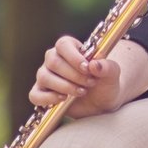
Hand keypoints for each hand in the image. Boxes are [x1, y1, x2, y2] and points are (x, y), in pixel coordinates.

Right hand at [29, 36, 147, 118]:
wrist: (102, 103)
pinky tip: (63, 99)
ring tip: (82, 92)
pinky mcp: (42, 93)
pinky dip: (48, 98)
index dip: (74, 56)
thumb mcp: (112, 74)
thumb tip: (94, 64)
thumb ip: (107, 67)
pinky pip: (35, 95)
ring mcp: (45, 76)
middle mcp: (54, 60)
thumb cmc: (104, 83)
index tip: (87, 68)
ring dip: (65, 86)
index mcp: (70, 49)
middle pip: (53, 61)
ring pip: (44, 77)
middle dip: (74, 74)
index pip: (63, 44)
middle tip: (90, 83)